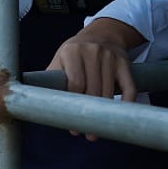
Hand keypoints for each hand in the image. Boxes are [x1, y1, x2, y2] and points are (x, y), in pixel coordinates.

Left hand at [45, 17, 143, 139]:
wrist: (101, 34)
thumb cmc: (74, 54)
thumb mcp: (59, 60)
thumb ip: (51, 80)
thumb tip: (38, 106)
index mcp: (71, 51)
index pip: (74, 84)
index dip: (73, 105)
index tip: (71, 123)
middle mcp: (92, 51)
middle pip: (92, 90)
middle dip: (89, 114)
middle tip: (85, 134)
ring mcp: (110, 57)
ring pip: (108, 92)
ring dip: (104, 114)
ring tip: (97, 131)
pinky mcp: (124, 63)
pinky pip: (129, 87)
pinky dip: (127, 102)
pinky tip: (121, 116)